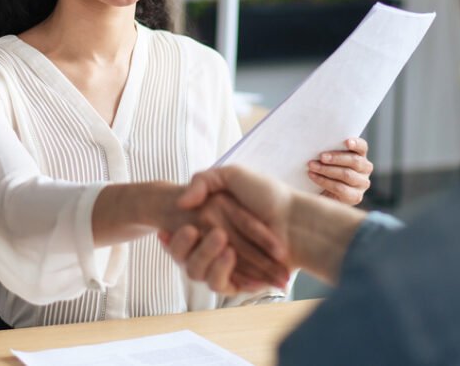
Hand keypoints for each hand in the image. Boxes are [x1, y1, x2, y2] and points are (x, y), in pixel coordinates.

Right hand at [159, 166, 295, 294]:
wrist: (295, 218)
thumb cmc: (267, 195)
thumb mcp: (232, 175)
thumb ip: (202, 180)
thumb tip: (181, 202)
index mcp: (211, 223)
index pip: (182, 236)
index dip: (171, 237)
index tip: (164, 230)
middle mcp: (216, 245)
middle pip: (185, 256)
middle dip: (182, 247)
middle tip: (191, 230)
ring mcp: (227, 264)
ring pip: (199, 272)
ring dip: (204, 257)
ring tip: (220, 241)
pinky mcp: (240, 280)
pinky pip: (221, 284)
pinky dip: (222, 271)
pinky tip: (228, 255)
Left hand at [308, 137, 372, 204]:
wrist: (324, 194)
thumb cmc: (325, 170)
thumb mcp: (329, 159)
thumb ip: (329, 151)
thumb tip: (317, 144)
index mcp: (360, 155)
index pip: (362, 147)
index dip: (356, 144)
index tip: (346, 142)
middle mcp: (365, 168)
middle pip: (354, 161)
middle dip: (336, 158)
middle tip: (321, 157)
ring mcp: (362, 183)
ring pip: (347, 175)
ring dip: (327, 170)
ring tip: (312, 166)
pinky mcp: (356, 196)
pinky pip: (340, 188)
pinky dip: (324, 181)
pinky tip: (313, 176)